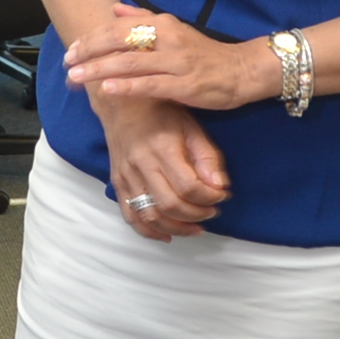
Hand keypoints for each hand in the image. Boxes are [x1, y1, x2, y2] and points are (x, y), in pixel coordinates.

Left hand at [64, 4, 279, 112]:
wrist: (243, 71)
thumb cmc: (205, 54)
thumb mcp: (175, 30)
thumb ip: (144, 19)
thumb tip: (115, 9)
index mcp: (162, 24)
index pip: (119, 27)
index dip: (93, 37)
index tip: (73, 48)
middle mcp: (167, 39)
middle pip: (119, 41)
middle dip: (89, 52)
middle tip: (67, 62)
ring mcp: (176, 62)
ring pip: (130, 63)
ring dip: (99, 69)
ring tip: (76, 76)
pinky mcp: (185, 85)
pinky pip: (150, 84)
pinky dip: (127, 86)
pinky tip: (107, 89)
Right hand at [95, 97, 231, 239]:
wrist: (121, 103)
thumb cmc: (161, 111)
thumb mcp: (191, 126)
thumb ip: (207, 156)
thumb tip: (220, 186)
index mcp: (162, 148)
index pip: (188, 186)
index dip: (210, 197)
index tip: (222, 195)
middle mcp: (141, 165)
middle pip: (170, 204)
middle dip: (197, 214)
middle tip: (212, 211)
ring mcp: (126, 176)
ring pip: (149, 216)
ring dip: (176, 228)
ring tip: (196, 228)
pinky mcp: (117, 183)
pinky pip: (130, 215)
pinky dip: (149, 232)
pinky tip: (167, 235)